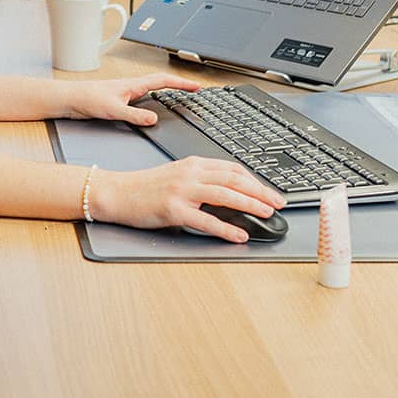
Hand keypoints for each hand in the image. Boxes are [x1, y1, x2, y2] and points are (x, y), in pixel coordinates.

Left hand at [63, 72, 201, 124]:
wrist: (69, 98)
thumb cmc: (87, 99)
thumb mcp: (114, 110)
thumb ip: (135, 116)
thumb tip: (154, 120)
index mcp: (133, 85)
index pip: (163, 81)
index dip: (181, 84)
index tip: (196, 86)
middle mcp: (131, 86)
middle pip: (161, 82)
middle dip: (179, 85)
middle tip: (194, 90)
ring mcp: (125, 92)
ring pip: (152, 89)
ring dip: (167, 90)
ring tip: (181, 95)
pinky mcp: (119, 99)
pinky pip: (143, 97)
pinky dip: (154, 99)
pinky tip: (154, 107)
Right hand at [92, 157, 286, 243]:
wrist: (118, 192)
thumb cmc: (146, 187)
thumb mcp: (177, 175)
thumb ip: (202, 180)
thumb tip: (230, 193)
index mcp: (193, 164)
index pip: (232, 168)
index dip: (255, 180)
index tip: (269, 191)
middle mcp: (190, 174)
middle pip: (234, 179)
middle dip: (261, 191)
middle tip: (279, 202)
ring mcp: (182, 191)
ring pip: (225, 195)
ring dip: (250, 204)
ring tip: (267, 214)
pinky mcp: (173, 210)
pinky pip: (206, 220)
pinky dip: (226, 228)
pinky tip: (239, 234)